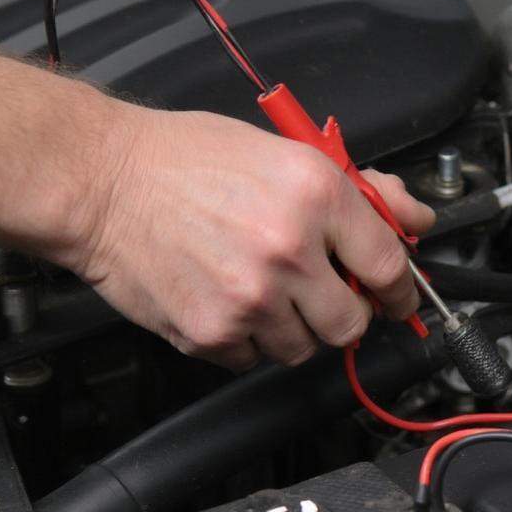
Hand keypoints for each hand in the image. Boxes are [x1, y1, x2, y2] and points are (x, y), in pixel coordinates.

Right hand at [73, 103, 434, 370]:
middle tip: (321, 295)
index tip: (398, 300)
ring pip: (303, 349)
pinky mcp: (211, 333)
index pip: (391, 267)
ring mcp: (249, 298)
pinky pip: (252, 359)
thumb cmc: (185, 160)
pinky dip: (246, 339)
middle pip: (352, 324)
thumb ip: (361, 191)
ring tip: (260, 289)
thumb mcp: (285, 152)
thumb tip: (412, 218)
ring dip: (292, 328)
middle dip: (343, 314)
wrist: (99, 182)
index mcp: (316, 196)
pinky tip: (226, 300)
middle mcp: (288, 251)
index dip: (402, 292)